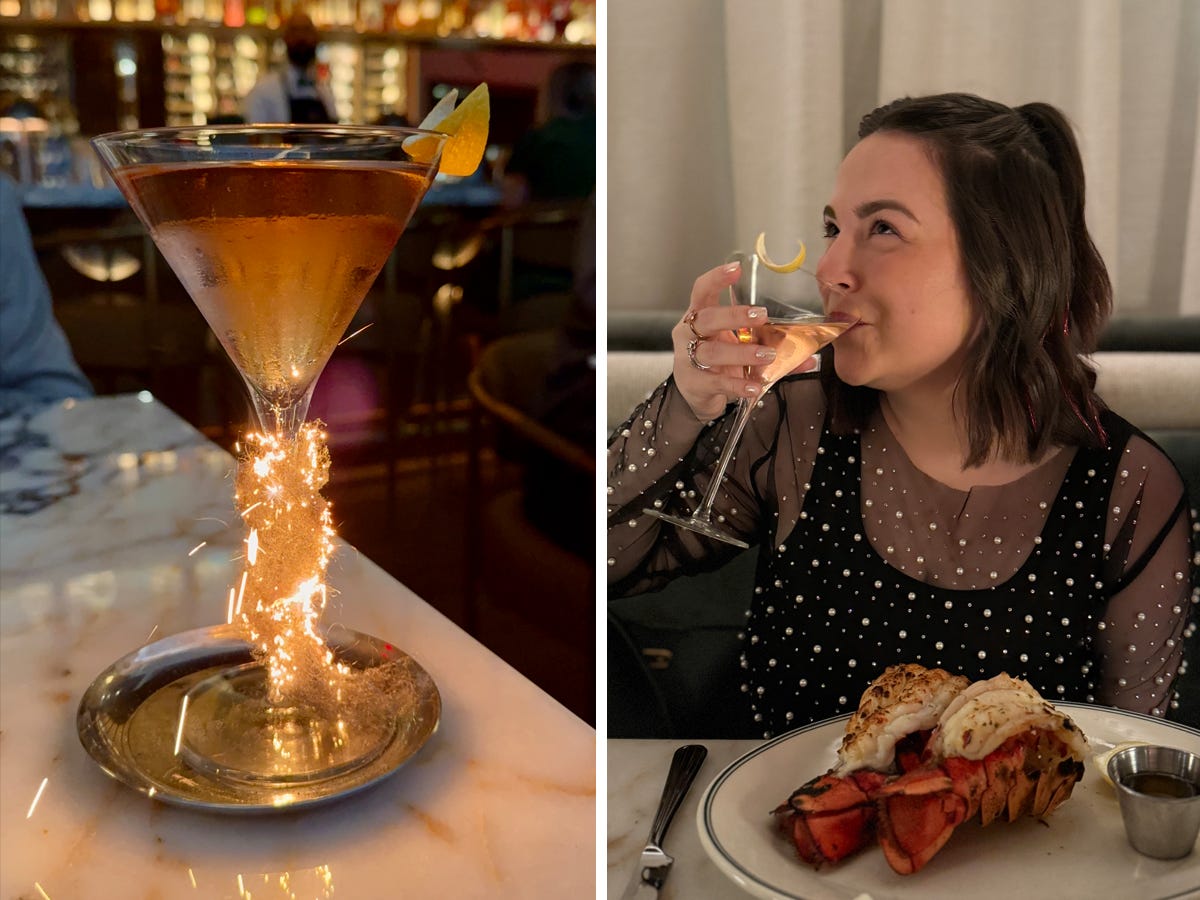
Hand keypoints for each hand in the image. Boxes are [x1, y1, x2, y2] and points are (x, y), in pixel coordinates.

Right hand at [672, 261, 814, 420]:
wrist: (695, 393)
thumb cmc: (718, 362)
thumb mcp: (738, 347)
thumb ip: (770, 347)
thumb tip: (809, 355)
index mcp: (700, 316)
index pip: (702, 291)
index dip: (716, 278)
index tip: (737, 269)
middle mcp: (689, 334)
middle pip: (707, 318)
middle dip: (733, 315)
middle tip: (762, 315)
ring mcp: (688, 359)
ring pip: (712, 352)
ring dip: (741, 353)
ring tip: (767, 355)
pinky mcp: (694, 384)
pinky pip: (716, 382)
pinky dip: (737, 385)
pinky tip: (754, 386)